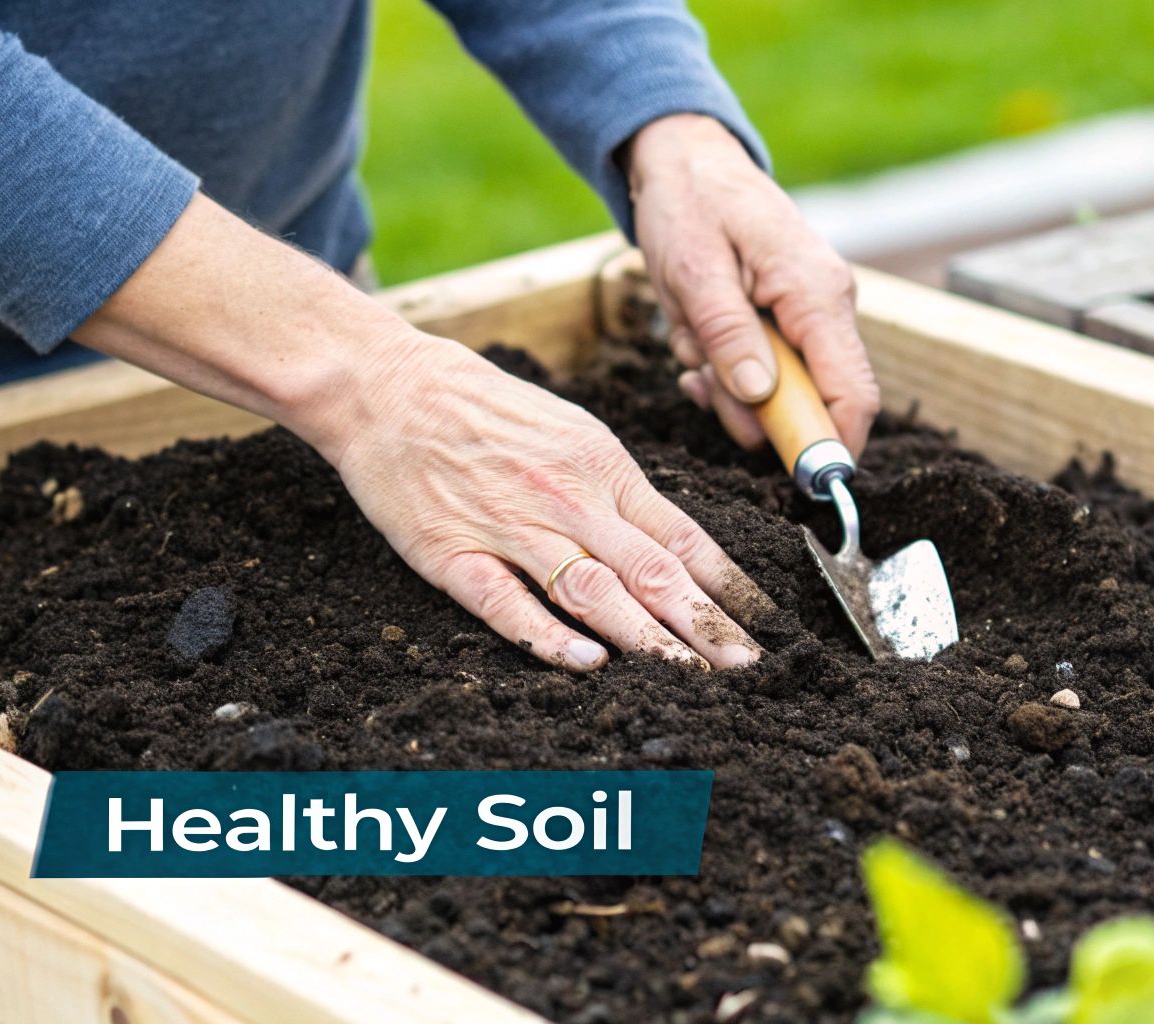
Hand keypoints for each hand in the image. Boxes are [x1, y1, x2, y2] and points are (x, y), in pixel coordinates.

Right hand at [310, 330, 771, 673]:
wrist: (387, 386)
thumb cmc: (484, 408)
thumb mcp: (572, 430)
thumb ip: (620, 491)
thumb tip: (674, 544)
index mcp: (603, 467)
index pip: (684, 537)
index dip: (730, 586)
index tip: (766, 626)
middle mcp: (569, 499)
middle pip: (652, 572)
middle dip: (707, 625)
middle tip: (749, 668)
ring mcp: (512, 528)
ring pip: (593, 592)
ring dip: (646, 640)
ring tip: (690, 676)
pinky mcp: (454, 554)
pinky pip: (508, 603)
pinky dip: (549, 635)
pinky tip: (588, 663)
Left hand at [625, 113, 879, 455]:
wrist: (684, 160)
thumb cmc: (690, 204)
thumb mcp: (694, 271)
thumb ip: (730, 335)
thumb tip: (762, 397)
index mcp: (817, 293)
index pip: (853, 393)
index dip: (834, 447)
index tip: (803, 487)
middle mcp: (826, 307)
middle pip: (813, 401)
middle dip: (750, 408)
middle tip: (696, 371)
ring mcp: (808, 314)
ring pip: (777, 392)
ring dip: (726, 384)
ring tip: (690, 335)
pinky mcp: (786, 319)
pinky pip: (762, 371)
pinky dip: (723, 368)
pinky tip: (696, 337)